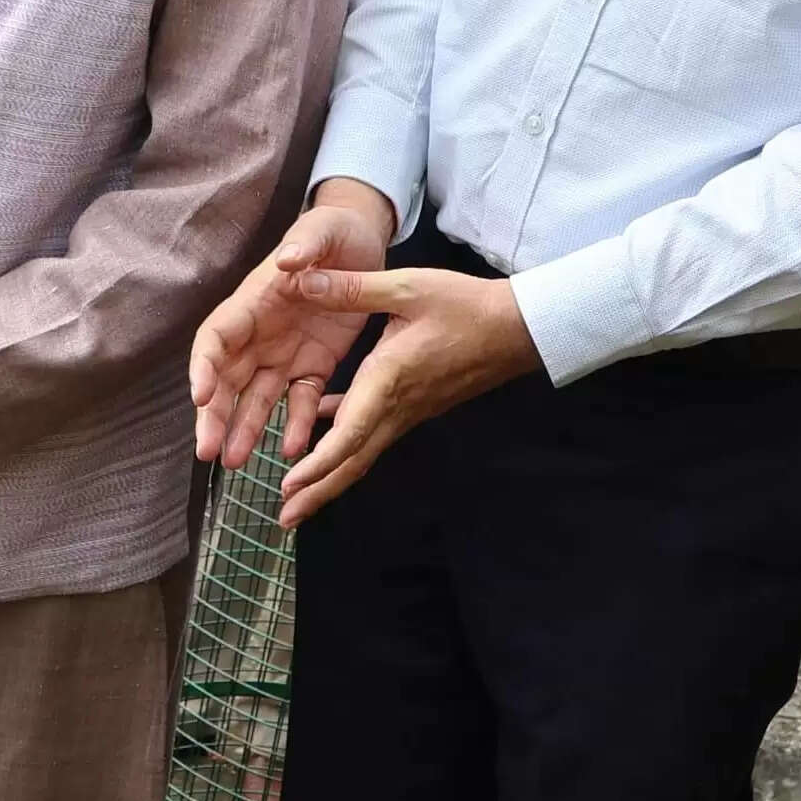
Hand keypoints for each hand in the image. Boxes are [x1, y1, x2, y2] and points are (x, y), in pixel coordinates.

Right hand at [189, 182, 393, 468]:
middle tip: (207, 451)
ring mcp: (284, 353)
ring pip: (257, 399)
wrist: (362, 244)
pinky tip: (293, 451)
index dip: (203, 367)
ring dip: (244, 429)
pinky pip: (301, 402)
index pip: (216, 338)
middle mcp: (260, 334)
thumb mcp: (320, 230)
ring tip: (236, 463)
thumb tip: (287, 260)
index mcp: (253, 302)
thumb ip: (304, 244)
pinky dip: (297, 425)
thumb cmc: (333, 232)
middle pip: (226, 379)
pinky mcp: (313, 366)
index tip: (199, 396)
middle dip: (214, 415)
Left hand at [273, 266, 541, 529]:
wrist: (516, 328)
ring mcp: (407, 411)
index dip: (320, 463)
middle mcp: (396, 406)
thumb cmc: (464, 306)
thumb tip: (299, 280)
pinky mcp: (414, 405)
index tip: (290, 484)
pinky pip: (373, 432)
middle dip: (317, 493)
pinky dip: (344, 440)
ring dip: (329, 477)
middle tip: (284, 520)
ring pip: (363, 453)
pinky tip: (319, 427)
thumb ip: (352, 288)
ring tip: (297, 498)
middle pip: (354, 461)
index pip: (352, 433)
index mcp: (389, 379)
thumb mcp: (406, 286)